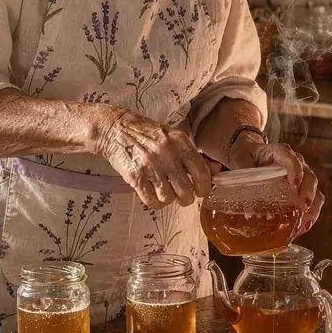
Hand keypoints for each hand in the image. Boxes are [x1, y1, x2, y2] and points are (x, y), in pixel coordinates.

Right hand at [93, 108, 211, 209]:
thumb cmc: (147, 134)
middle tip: (183, 195)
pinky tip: (154, 195)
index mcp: (180, 142)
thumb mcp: (174, 138)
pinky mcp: (134, 176)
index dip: (205, 187)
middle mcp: (166, 153)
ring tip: (166, 192)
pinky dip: (155, 203)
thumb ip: (195, 155)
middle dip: (187, 198)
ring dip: (170, 200)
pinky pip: (151, 201)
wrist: (115, 128)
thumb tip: (216, 170)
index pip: (201, 173)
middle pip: (187, 191)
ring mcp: (150, 166)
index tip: (202, 191)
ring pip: (169, 198)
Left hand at [249, 141, 323, 234]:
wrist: (251, 154)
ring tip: (306, 224)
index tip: (295, 186)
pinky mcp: (301, 189)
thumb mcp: (241, 159)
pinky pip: (312, 201)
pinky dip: (309, 215)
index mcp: (281, 152)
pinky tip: (302, 228)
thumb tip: (243, 194)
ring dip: (313, 208)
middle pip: (309, 176)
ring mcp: (301, 176)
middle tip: (304, 208)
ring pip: (315, 190)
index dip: (296, 172)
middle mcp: (296, 163)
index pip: (293, 160)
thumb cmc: (247, 155)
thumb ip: (242, 172)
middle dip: (308, 193)